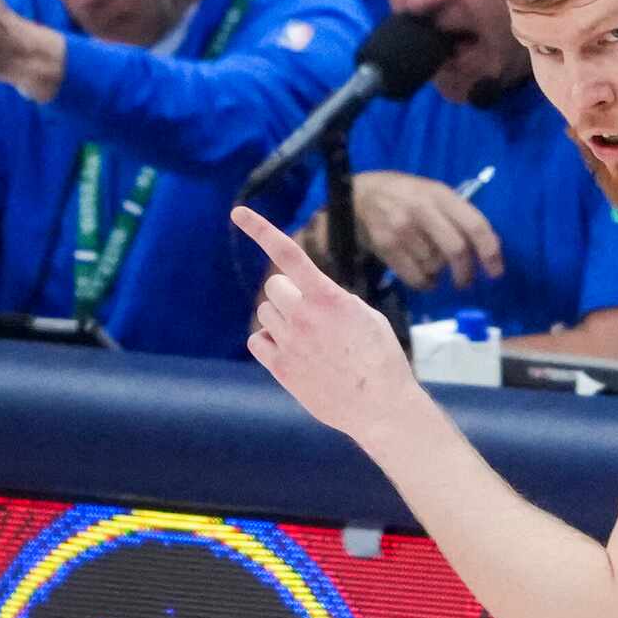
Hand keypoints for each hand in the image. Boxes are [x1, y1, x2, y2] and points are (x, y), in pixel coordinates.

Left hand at [235, 205, 425, 443]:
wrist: (378, 406)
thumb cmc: (380, 359)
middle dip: (288, 293)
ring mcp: (289, 343)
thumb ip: (334, 300)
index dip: (260, 230)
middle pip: (274, 287)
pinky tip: (293, 353)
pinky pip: (257, 341)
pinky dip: (269, 342)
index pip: (289, 254)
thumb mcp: (366, 317)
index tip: (238, 211)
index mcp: (329, 298)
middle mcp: (303, 316)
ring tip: (310, 340)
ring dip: (282, 319)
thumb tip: (311, 295)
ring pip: (266, 314)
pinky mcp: (280, 368)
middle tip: (310, 312)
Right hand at [350, 171, 505, 290]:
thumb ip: (459, 215)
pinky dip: (424, 283)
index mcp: (441, 195)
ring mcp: (402, 228)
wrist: (359, 194)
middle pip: (456, 250)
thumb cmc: (406, 195)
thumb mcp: (434, 194)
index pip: (475, 225)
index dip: (490, 251)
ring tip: (433, 266)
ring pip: (434, 265)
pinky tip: (424, 277)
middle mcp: (423, 210)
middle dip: (465, 273)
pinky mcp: (385, 245)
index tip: (495, 272)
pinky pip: (415, 277)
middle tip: (465, 282)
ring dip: (439, 273)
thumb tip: (490, 248)